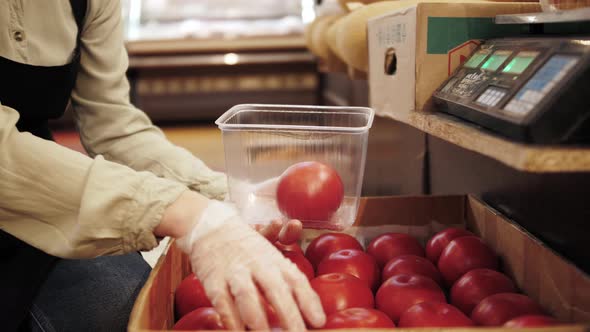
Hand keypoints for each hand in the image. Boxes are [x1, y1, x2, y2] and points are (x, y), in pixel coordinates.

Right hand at [176, 201, 324, 330]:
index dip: (308, 301)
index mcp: (275, 259)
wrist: (210, 226)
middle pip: (276, 290)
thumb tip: (312, 298)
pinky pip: (223, 303)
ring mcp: (235, 273)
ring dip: (258, 321)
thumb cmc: (246, 247)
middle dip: (289, 315)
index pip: (296, 279)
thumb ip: (290, 276)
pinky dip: (231, 321)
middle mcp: (258, 264)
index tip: (319, 322)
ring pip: (247, 297)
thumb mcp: (270, 253)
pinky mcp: (214, 281)